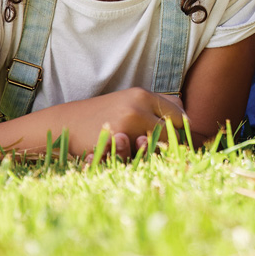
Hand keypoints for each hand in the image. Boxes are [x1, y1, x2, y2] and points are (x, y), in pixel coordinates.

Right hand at [36, 87, 186, 159]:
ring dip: (152, 154)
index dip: (181, 132)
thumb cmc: (103, 115)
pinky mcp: (116, 139)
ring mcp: (127, 123)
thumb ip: (156, 107)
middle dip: (169, 145)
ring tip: (140, 155)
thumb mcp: (129, 102)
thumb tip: (188, 118)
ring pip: (157, 147)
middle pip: (171, 133)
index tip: (177, 142)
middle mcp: (138, 105)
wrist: (67, 124)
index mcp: (144, 95)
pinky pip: (138, 157)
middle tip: (160, 155)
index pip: (178, 116)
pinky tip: (125, 157)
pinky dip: (136, 160)